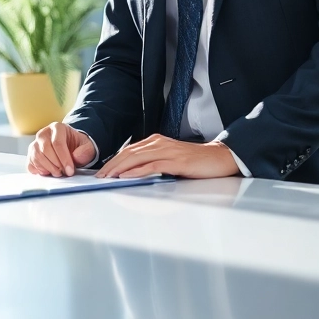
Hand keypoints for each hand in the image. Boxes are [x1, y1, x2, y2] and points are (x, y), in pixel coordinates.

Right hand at [27, 122, 97, 176]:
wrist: (70, 147)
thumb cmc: (77, 145)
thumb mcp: (87, 146)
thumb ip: (86, 150)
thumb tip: (76, 157)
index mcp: (57, 127)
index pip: (57, 142)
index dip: (64, 158)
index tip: (70, 170)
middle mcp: (43, 133)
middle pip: (45, 149)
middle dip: (56, 164)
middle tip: (64, 172)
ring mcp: (35, 143)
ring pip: (36, 156)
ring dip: (48, 168)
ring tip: (58, 173)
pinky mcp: (31, 154)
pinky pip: (30, 164)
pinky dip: (39, 170)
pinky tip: (48, 172)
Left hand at [99, 134, 237, 178]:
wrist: (220, 157)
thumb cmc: (195, 161)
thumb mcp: (170, 159)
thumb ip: (153, 162)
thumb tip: (133, 173)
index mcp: (156, 141)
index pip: (129, 150)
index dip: (113, 161)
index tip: (101, 172)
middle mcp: (159, 143)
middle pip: (128, 153)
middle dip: (111, 165)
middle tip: (99, 177)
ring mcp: (167, 151)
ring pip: (137, 158)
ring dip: (119, 168)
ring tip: (107, 177)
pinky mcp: (176, 161)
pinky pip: (152, 166)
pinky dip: (137, 171)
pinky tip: (127, 177)